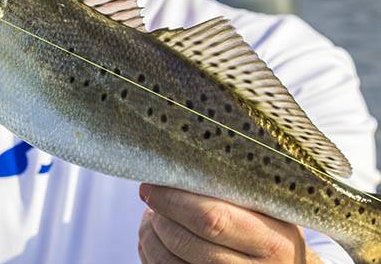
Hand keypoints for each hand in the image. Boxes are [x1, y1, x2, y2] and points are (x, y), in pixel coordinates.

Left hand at [138, 184, 321, 263]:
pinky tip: (154, 239)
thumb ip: (232, 192)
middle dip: (159, 217)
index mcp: (272, 241)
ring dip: (149, 236)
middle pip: (185, 242)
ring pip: (169, 263)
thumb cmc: (270, 232)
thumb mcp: (267, 211)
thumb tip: (176, 168)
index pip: (211, 218)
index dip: (173, 201)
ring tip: (151, 216)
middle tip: (150, 197)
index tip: (151, 184)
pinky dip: (150, 255)